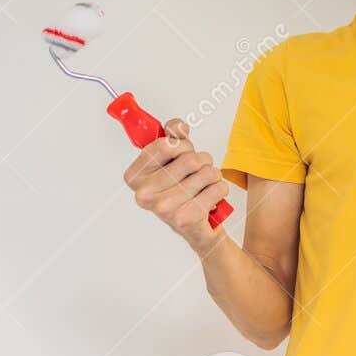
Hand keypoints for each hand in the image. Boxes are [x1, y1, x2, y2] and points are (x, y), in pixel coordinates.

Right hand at [123, 117, 230, 252]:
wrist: (197, 229)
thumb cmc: (182, 192)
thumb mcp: (173, 161)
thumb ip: (173, 137)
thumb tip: (177, 126)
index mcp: (135, 177)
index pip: (165, 145)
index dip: (182, 145)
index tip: (183, 152)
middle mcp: (144, 195)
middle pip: (189, 159)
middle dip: (202, 160)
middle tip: (198, 173)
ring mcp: (164, 208)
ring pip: (206, 172)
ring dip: (213, 175)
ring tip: (205, 185)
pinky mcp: (186, 219)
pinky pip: (217, 187)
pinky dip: (220, 189)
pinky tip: (211, 198)